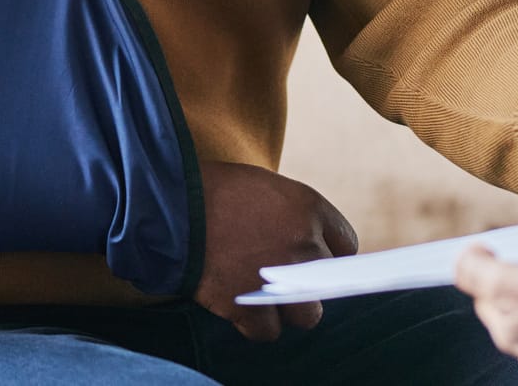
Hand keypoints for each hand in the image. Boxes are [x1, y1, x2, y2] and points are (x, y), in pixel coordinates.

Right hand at [195, 160, 357, 342]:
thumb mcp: (264, 186)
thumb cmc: (214, 191)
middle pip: (327, 284)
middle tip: (281, 276)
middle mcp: (303, 244)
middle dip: (307, 283)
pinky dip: (254, 324)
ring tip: (264, 297)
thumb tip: (310, 248)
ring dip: (287, 310)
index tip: (312, 258)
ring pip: (307, 316)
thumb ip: (294, 216)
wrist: (170, 203)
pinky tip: (240, 306)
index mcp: (309, 207)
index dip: (328, 253)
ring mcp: (279, 278)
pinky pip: (268, 331)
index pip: (346, 243)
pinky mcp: (249, 305)